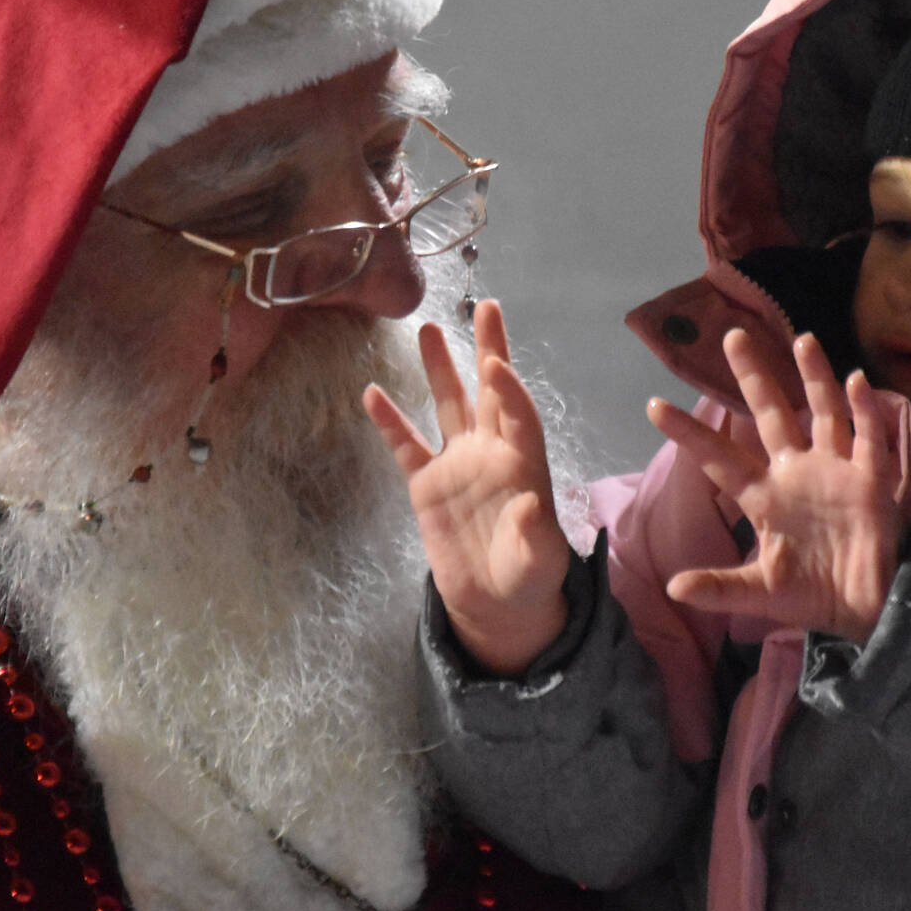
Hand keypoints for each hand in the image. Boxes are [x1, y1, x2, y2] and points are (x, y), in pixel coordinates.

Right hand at [364, 299, 572, 674]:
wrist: (495, 603)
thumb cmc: (528, 578)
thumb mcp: (538, 561)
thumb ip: (534, 535)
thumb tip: (530, 505)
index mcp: (525, 464)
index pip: (519, 415)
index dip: (510, 388)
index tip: (496, 362)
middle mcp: (492, 453)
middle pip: (490, 392)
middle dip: (489, 349)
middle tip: (487, 306)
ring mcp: (457, 464)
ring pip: (449, 406)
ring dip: (440, 369)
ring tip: (429, 328)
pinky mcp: (427, 485)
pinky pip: (406, 445)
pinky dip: (390, 421)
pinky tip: (372, 393)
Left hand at [647, 330, 908, 643]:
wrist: (866, 609)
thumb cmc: (810, 595)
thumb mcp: (759, 594)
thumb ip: (719, 588)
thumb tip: (673, 589)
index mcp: (764, 497)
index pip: (718, 458)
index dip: (689, 434)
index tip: (654, 406)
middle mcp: (795, 473)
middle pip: (771, 415)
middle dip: (754, 377)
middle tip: (733, 336)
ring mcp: (834, 471)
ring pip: (823, 413)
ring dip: (814, 377)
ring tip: (801, 340)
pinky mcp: (870, 480)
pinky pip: (868, 439)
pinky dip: (865, 411)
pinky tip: (855, 380)